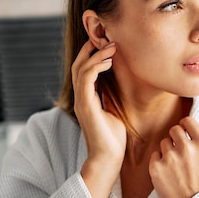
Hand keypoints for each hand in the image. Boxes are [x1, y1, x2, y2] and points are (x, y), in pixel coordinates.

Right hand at [72, 40, 126, 197]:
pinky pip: (86, 78)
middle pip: (78, 65)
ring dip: (96, 55)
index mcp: (86, 99)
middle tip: (107, 39)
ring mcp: (81, 102)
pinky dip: (96, 66)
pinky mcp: (85, 106)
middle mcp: (81, 99)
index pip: (84, 71)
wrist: (108, 158)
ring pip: (81, 69)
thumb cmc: (114, 140)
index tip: (107, 45)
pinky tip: (108, 61)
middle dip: (91, 50)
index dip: (92, 56)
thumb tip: (119, 88)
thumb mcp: (114, 113)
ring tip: (111, 46)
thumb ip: (111, 99)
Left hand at [149, 117, 198, 197]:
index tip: (184, 131)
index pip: (188, 121)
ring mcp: (170, 157)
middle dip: (175, 138)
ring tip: (175, 167)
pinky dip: (159, 162)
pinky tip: (168, 173)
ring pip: (164, 143)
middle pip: (174, 130)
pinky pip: (155, 155)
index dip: (185, 125)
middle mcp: (186, 148)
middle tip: (179, 152)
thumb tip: (196, 123)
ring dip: (167, 151)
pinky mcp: (156, 167)